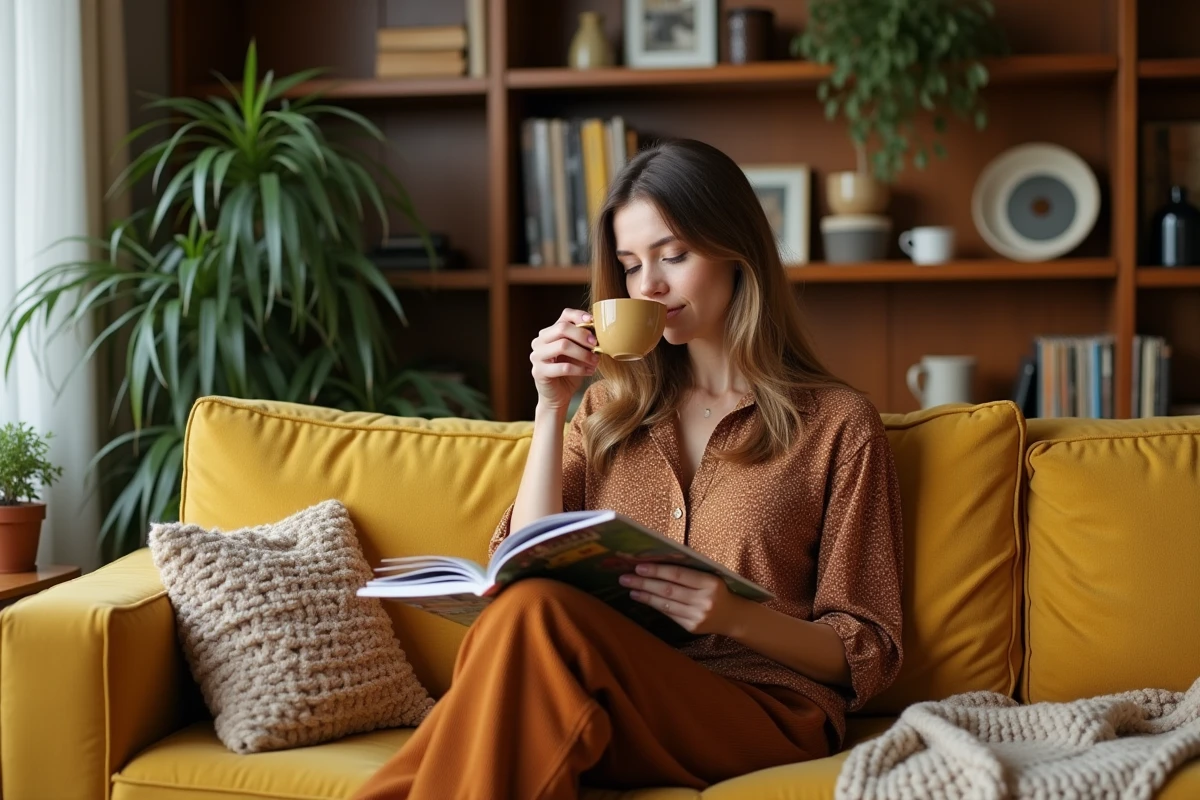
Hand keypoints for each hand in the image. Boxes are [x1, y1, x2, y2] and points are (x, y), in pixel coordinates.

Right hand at [530, 308, 599, 411]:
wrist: (558, 396)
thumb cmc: (570, 372)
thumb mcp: (579, 353)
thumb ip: (584, 341)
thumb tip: (601, 332)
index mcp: (549, 333)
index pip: (564, 316)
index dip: (579, 315)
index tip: (593, 322)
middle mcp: (539, 341)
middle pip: (562, 328)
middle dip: (582, 335)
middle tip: (596, 345)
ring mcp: (537, 356)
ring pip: (562, 346)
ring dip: (583, 353)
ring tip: (595, 361)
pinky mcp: (539, 371)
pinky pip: (563, 367)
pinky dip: (580, 369)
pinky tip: (589, 371)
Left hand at [619, 564, 745, 634]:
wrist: (733, 616)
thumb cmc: (717, 589)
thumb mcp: (710, 576)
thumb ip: (689, 570)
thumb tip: (657, 561)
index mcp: (711, 582)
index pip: (679, 574)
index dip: (658, 570)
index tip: (639, 567)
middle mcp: (705, 600)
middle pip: (669, 589)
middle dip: (645, 583)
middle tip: (625, 577)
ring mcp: (698, 615)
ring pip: (666, 603)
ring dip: (645, 595)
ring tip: (630, 588)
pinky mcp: (692, 627)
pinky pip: (669, 613)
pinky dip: (654, 604)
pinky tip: (642, 598)